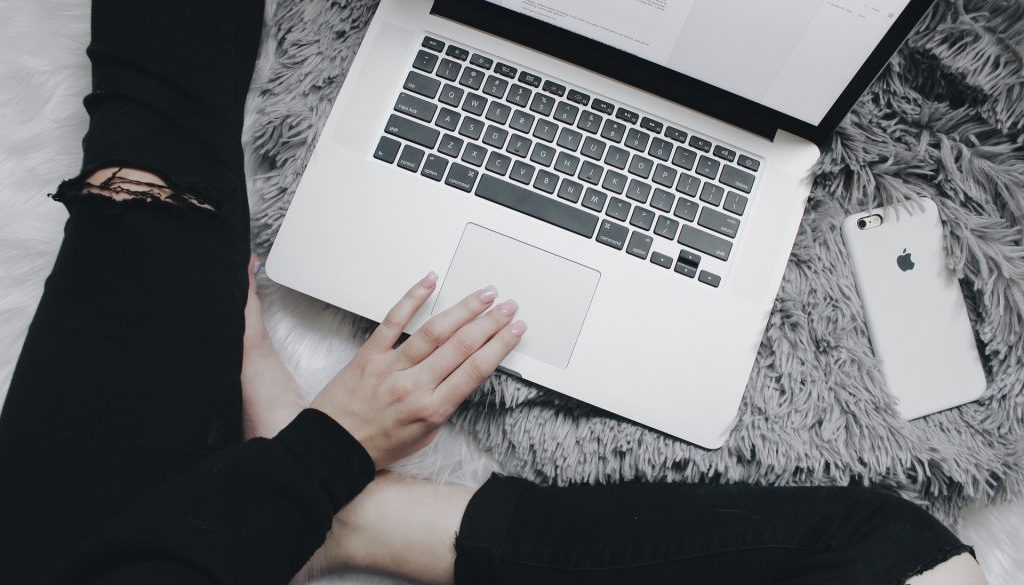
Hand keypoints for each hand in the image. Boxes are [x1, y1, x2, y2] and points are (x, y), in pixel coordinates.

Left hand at [310, 272, 525, 467]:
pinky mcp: (369, 355)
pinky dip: (412, 298)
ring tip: (483, 295)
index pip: (475, 370)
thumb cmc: (379, 444)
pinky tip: (429, 282)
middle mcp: (414, 386)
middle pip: (461, 346)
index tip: (516, 330)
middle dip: (490, 322)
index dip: (500, 346)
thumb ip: (446, 405)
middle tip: (507, 306)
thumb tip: (466, 374)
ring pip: (434, 331)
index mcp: (432, 409)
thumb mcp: (425, 435)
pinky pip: (393, 321)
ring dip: (463, 309)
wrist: (334, 448)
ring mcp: (391, 368)